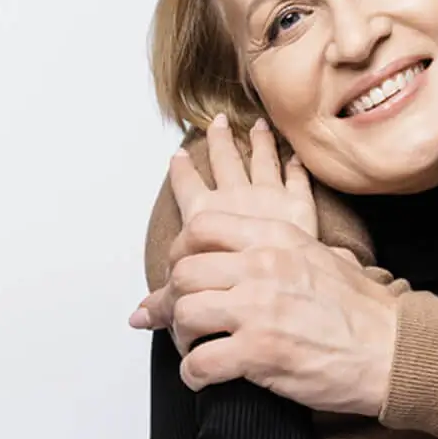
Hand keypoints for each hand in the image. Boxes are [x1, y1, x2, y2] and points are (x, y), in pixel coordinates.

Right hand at [128, 115, 317, 328]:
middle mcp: (237, 196)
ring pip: (263, 159)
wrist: (282, 285)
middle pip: (225, 160)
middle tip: (218, 121)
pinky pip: (298, 178)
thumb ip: (167, 300)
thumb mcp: (192, 294)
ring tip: (260, 125)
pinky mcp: (299, 204)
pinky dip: (297, 165)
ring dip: (260, 141)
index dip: (181, 171)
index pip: (188, 186)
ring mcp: (270, 196)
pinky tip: (298, 155)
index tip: (176, 154)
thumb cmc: (239, 287)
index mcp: (207, 214)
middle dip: (219, 140)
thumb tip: (138, 317)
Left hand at [142, 209, 396, 415]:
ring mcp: (260, 308)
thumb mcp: (323, 255)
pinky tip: (204, 377)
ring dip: (180, 337)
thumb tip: (249, 255)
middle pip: (184, 272)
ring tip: (193, 348)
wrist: (393, 349)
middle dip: (171, 299)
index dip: (180, 252)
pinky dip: (193, 374)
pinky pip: (199, 362)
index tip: (180, 273)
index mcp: (277, 237)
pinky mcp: (260, 352)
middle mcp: (263, 266)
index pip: (202, 227)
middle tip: (173, 319)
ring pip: (184, 313)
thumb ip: (282, 247)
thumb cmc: (363, 310)